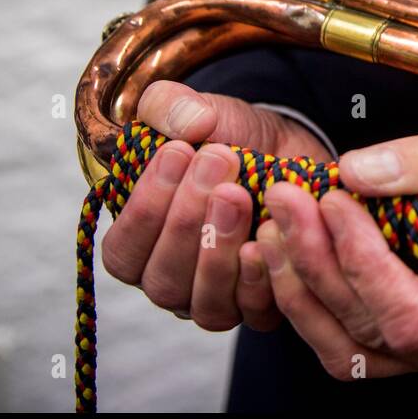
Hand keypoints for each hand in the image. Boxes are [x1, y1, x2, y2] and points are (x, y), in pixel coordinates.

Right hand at [100, 79, 331, 331]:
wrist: (294, 152)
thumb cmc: (233, 139)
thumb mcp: (200, 111)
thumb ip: (172, 107)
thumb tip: (189, 124)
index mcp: (142, 243)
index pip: (124, 250)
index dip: (145, 207)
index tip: (178, 151)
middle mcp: (173, 280)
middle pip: (162, 279)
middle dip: (186, 219)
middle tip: (218, 160)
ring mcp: (217, 299)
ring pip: (204, 302)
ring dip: (218, 247)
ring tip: (238, 193)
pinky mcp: (263, 306)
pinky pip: (252, 311)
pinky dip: (258, 279)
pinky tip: (265, 237)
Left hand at [257, 134, 417, 388]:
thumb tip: (353, 170)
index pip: (412, 316)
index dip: (362, 261)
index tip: (332, 198)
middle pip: (372, 330)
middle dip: (318, 261)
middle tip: (285, 198)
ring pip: (350, 348)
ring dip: (302, 288)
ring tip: (272, 226)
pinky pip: (352, 343)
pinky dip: (315, 303)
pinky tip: (289, 256)